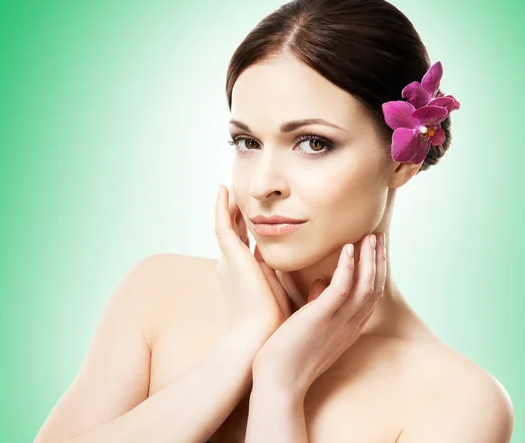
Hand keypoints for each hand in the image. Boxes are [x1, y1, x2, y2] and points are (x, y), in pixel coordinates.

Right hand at [215, 184, 291, 343]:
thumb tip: (304, 272)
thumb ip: (284, 277)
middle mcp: (232, 265)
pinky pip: (222, 224)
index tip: (254, 216)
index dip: (247, 229)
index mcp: (243, 274)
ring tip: (226, 186)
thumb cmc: (272, 321)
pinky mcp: (231, 256)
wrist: (258, 338)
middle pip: (232, 232)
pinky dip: (220, 206)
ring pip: (225, 225)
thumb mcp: (278, 291)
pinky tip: (222, 189)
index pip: (244, 245)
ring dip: (226, 205)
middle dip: (234, 214)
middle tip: (234, 195)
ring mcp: (229, 260)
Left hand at [251, 233, 386, 396]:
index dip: (375, 269)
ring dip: (369, 258)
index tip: (373, 248)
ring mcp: (338, 322)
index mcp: (348, 326)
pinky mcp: (321, 318)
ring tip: (369, 235)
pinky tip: (348, 248)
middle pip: (375, 286)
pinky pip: (342, 288)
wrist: (277, 382)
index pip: (370, 294)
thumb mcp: (309, 326)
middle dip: (378, 259)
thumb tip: (318, 283)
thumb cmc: (287, 355)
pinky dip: (348, 266)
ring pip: (365, 284)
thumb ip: (316, 304)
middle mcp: (350, 324)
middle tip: (378, 235)